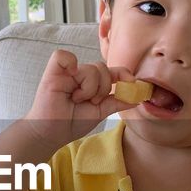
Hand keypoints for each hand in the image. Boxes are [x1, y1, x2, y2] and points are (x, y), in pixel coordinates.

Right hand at [24, 50, 138, 151]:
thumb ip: (116, 102)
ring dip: (88, 88)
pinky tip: (70, 80)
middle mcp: (80, 74)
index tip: (131, 82)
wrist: (52, 133)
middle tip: (90, 102)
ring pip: (90, 68)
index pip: (112, 70)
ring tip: (77, 99)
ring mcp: (67, 72)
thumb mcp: (100, 112)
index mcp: (92, 82)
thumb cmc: (71, 122)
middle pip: (102, 68)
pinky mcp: (52, 71)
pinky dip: (70, 65)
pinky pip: (63, 56)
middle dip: (102, 88)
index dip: (124, 73)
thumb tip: (137, 96)